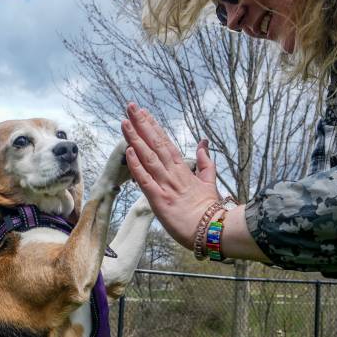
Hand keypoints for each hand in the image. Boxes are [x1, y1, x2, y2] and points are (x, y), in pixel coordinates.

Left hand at [121, 104, 219, 248]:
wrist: (212, 230)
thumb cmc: (209, 209)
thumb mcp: (209, 181)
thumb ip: (205, 162)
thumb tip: (203, 142)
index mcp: (183, 170)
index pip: (165, 143)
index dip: (153, 127)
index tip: (143, 113)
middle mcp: (172, 174)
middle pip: (155, 144)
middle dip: (142, 124)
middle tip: (130, 106)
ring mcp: (165, 185)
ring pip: (148, 157)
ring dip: (135, 139)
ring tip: (125, 122)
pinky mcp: (159, 200)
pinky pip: (145, 180)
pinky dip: (136, 165)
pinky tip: (129, 151)